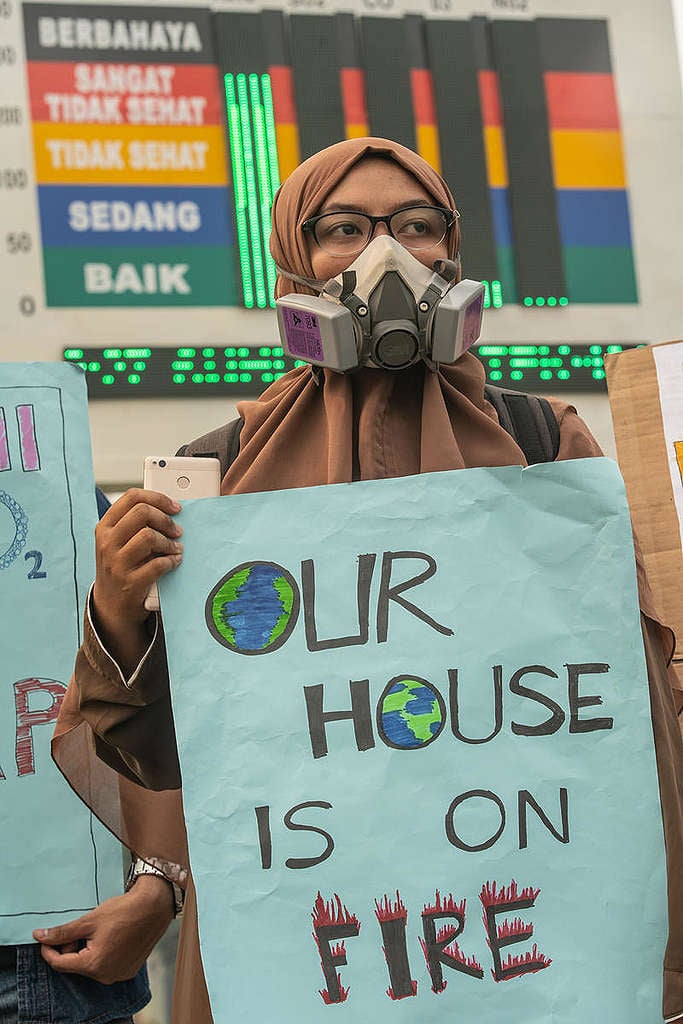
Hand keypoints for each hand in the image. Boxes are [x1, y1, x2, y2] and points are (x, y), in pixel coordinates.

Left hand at [33, 874, 174, 983]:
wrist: (154, 906)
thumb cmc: (123, 911)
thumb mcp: (89, 920)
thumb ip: (63, 932)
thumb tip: (40, 936)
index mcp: (94, 964)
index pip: (60, 964)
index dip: (49, 950)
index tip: (45, 938)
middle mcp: (106, 975)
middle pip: (76, 966)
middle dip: (71, 949)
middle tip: (78, 929)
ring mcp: (119, 974)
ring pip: (91, 966)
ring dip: (86, 951)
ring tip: (95, 931)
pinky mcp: (129, 970)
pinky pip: (106, 966)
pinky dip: (101, 954)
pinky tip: (108, 937)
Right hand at [93, 488, 182, 669]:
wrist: (110, 605)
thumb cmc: (121, 566)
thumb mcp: (118, 542)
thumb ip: (135, 524)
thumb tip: (169, 509)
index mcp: (105, 526)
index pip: (131, 497)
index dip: (157, 498)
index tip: (174, 506)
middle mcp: (107, 542)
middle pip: (142, 512)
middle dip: (166, 519)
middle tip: (177, 530)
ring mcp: (116, 563)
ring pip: (149, 536)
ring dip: (169, 542)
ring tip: (176, 548)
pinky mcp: (129, 582)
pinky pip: (157, 564)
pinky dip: (171, 561)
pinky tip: (174, 561)